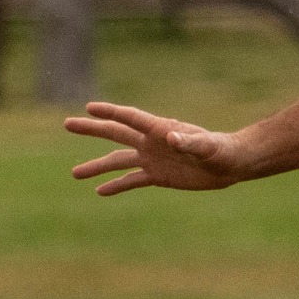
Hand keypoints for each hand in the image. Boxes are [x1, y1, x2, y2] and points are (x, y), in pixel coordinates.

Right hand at [66, 102, 251, 194]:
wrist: (231, 164)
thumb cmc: (222, 150)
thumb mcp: (208, 146)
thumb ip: (190, 141)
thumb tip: (172, 137)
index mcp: (160, 130)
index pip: (130, 118)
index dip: (110, 112)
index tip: (89, 108)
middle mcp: (151, 142)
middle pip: (115, 134)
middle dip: (92, 129)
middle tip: (67, 123)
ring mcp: (152, 159)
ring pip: (118, 162)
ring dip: (96, 167)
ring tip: (74, 173)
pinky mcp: (157, 175)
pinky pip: (131, 181)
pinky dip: (116, 186)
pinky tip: (100, 191)